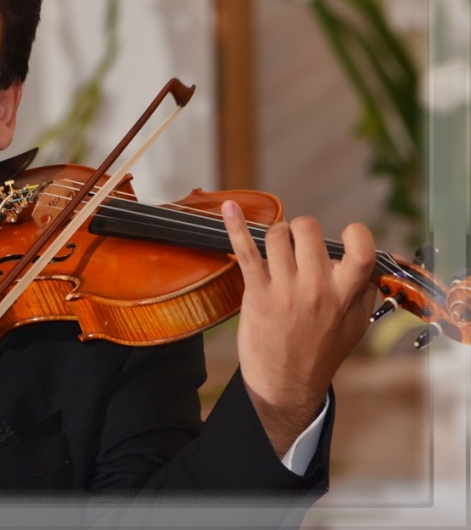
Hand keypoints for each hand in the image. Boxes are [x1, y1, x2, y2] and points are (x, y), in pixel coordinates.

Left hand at [222, 200, 377, 457]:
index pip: (361, 250)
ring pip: (277, 236)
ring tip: (276, 247)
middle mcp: (316, 289)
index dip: (355, 233)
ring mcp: (284, 290)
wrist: (286, 385)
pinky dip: (235, 226)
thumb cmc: (321, 352)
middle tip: (298, 244)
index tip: (345, 236)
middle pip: (308, 231)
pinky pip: (245, 251)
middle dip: (301, 230)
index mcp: (346, 295)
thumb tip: (363, 260)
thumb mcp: (355, 325)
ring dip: (275, 234)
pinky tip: (229, 208)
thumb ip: (363, 291)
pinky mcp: (256, 294)